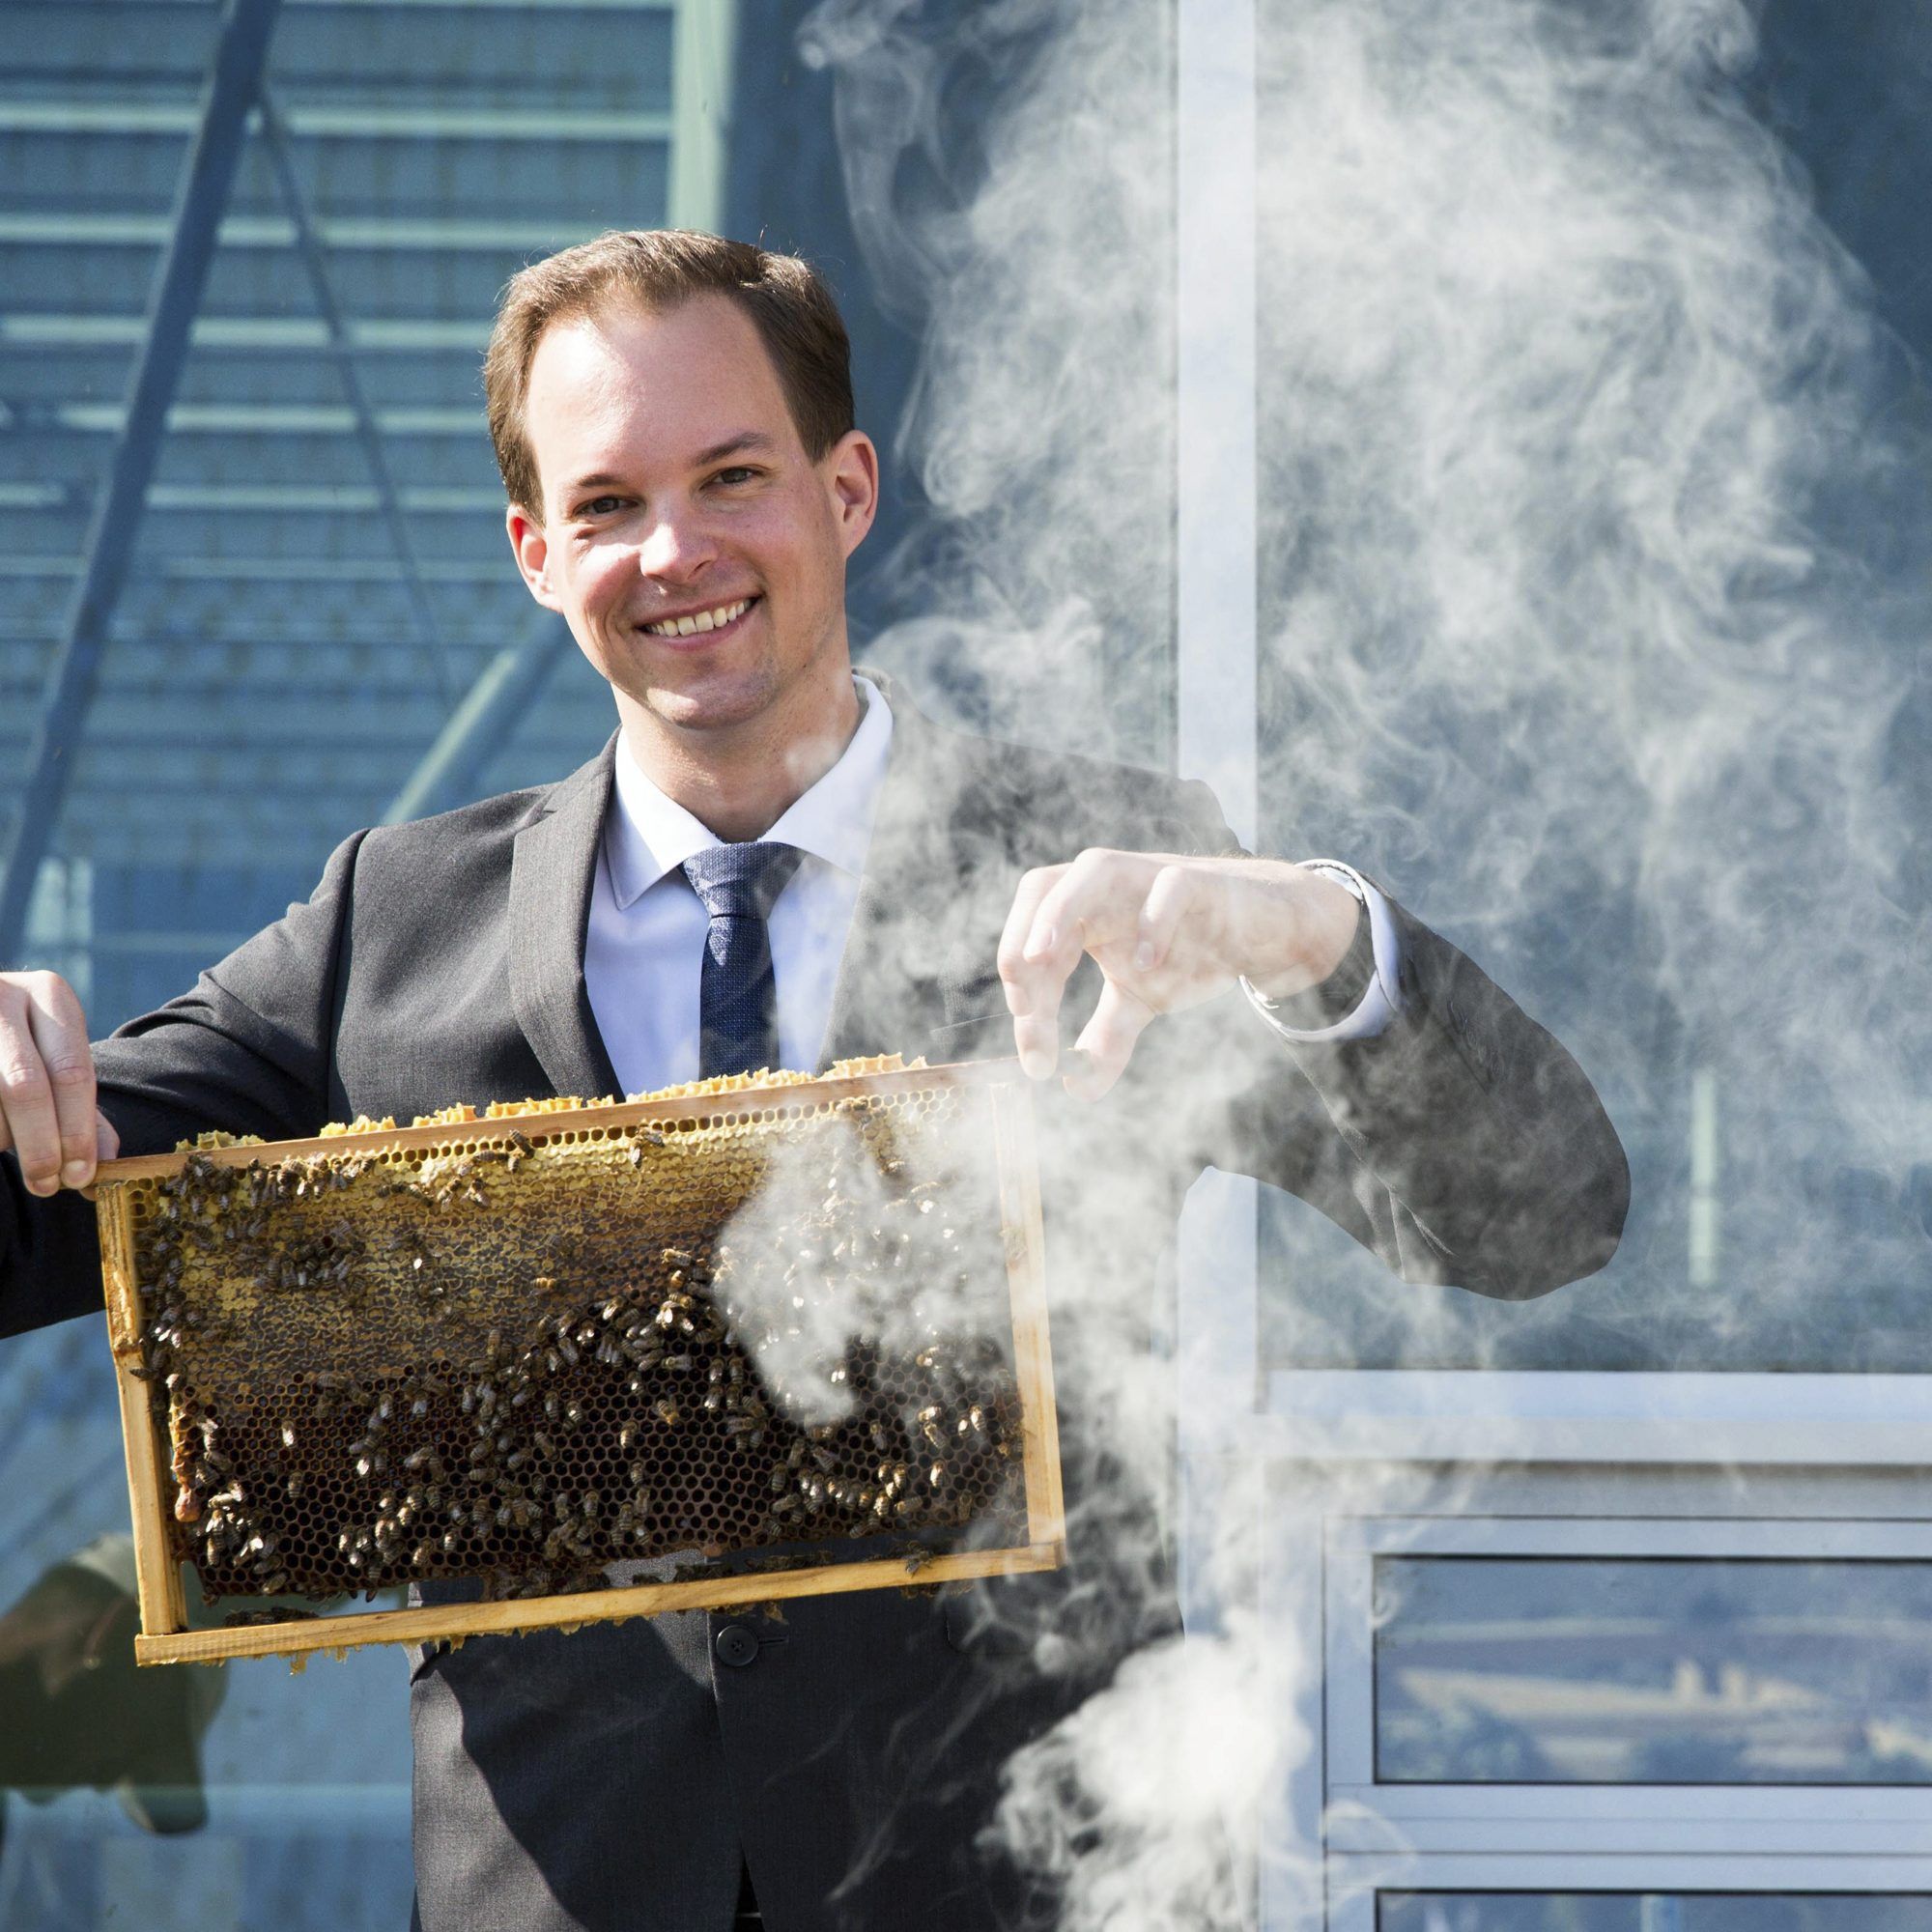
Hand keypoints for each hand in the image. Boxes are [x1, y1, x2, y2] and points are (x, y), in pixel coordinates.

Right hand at [0, 971, 116, 1194]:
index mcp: (50, 994)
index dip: (77, 1131)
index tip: (81, 1176)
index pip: (73, 1073)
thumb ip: (81, 1109)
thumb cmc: (18, 1047)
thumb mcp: (55, 1060)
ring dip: (3, 1139)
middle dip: (41, 1146)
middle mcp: (4, 997)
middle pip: (27, 1087)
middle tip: (47, 1184)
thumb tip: (107, 1163)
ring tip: (9, 1146)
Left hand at [997, 851, 1361, 1099]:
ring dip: (1059, 911)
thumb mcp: (1141, 999)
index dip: (1019, 981)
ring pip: (1093, 868)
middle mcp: (1106, 885)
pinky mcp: (1199, 881)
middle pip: (1042, 887)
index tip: (1028, 1034)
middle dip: (1020, 938)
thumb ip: (1106, 1039)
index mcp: (1083, 910)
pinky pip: (1170, 887)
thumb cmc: (1191, 951)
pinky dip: (1154, 921)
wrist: (1267, 928)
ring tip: (1044, 958)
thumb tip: (1075, 1090)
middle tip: (1021, 1000)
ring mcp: (1150, 876)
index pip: (1032, 936)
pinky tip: (1148, 966)